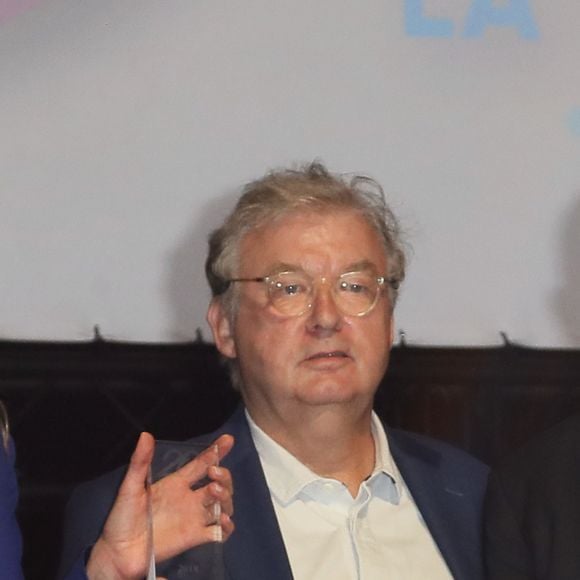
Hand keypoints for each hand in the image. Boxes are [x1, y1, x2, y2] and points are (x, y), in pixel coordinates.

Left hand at [86, 433, 233, 579]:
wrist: (118, 552)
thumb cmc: (122, 517)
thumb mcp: (130, 486)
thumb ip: (140, 462)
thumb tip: (145, 435)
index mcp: (177, 483)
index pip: (202, 463)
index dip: (216, 451)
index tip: (228, 440)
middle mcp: (190, 498)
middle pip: (219, 482)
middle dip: (223, 475)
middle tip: (214, 473)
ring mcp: (194, 518)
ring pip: (223, 504)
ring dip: (226, 496)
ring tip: (215, 492)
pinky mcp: (195, 537)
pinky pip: (219, 532)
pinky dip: (227, 526)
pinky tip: (222, 520)